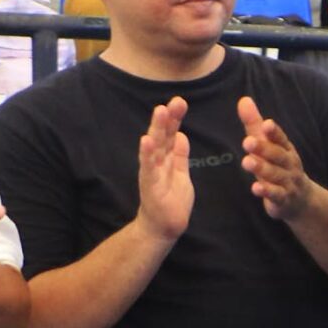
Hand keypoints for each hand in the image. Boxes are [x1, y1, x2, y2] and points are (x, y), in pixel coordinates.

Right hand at [136, 99, 194, 242]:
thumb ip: (179, 155)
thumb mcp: (180, 174)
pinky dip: (147, 153)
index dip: (174, 119)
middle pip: (162, 136)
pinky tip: (146, 140)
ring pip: (154, 147)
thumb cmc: (171, 200)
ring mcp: (151, 172)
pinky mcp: (150, 185)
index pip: (170, 135)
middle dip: (168, 118)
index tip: (180, 102)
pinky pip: (148, 167)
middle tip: (176, 101)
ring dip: (157, 129)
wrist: (163, 226)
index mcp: (166, 159)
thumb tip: (181, 135)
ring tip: (160, 111)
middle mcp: (156, 162)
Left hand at [237, 95, 312, 220]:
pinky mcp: (283, 199)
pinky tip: (256, 188)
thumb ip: (254, 125)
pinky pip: (276, 195)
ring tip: (247, 162)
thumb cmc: (280, 167)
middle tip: (248, 141)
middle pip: (278, 156)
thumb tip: (243, 100)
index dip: (274, 132)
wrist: (301, 200)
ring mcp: (288, 182)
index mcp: (286, 149)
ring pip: (276, 175)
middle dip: (264, 148)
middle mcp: (289, 165)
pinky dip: (267, 192)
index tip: (266, 123)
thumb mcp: (268, 145)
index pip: (281, 139)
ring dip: (262, 168)